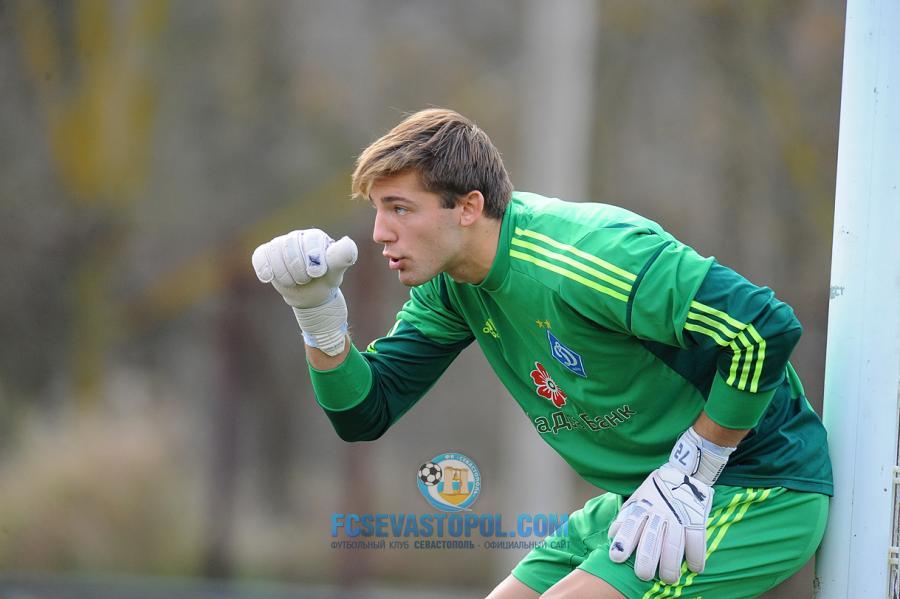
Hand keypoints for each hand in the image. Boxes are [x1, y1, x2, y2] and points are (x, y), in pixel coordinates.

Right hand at [252, 229, 357, 355]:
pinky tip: (269, 278)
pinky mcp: (266, 254)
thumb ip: (342, 257)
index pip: (310, 241)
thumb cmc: (325, 280)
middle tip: (305, 280)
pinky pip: (260, 256)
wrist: (309, 294)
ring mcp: (280, 244)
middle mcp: (297, 237)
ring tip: (294, 281)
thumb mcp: (336, 271)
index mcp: (315, 237)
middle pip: (290, 248)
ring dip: (284, 274)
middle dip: (298, 271)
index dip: (312, 259)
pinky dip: (265, 268)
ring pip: (274, 253)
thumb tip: (348, 242)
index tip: (316, 274)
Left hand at [608, 427, 733, 583]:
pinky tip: (695, 569)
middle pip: (652, 538)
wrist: (684, 472)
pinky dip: (697, 556)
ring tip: (669, 580)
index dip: (623, 541)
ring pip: (674, 543)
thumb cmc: (655, 492)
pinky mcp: (697, 518)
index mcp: (644, 506)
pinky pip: (697, 540)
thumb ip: (627, 516)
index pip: (631, 524)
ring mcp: (679, 516)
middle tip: (643, 575)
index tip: (616, 558)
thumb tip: (613, 534)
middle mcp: (660, 512)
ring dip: (671, 564)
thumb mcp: (638, 498)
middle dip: (647, 559)